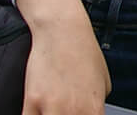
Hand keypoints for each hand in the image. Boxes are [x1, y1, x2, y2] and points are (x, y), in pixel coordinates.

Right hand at [14, 0, 108, 114]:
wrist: (63, 30)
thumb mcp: (104, 81)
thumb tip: (92, 113)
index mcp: (95, 109)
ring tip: (48, 109)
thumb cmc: (84, 51)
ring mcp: (53, 108)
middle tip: (61, 111)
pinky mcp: (32, 101)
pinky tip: (35, 111)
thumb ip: (98, 104)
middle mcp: (75, 112)